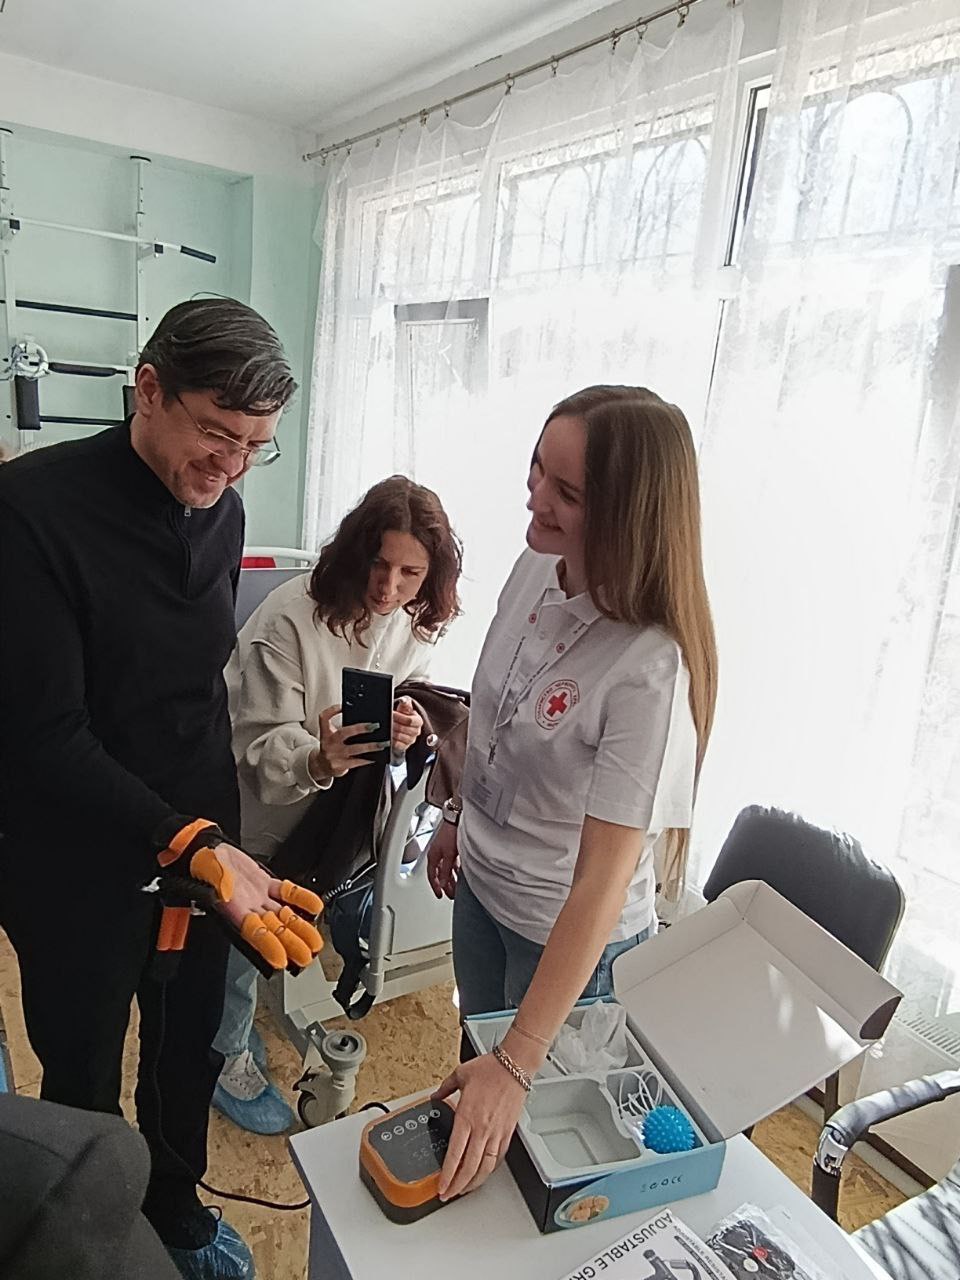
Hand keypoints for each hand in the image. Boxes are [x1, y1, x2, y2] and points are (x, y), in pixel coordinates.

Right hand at [198, 842, 323, 970]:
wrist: (208, 850)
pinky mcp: (264, 884)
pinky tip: (314, 906)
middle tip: (307, 957)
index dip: (269, 947)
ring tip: (314, 940)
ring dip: (299, 927)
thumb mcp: (213, 877)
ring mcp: (258, 897)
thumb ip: (223, 888)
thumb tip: (230, 895)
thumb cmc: (206, 865)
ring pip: (283, 916)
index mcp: (233, 911)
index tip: (282, 960)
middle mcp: (248, 908)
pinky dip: (301, 899)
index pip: (255, 934)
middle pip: (274, 929)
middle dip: (291, 943)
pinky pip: (286, 894)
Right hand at [308, 704, 388, 781]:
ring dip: (370, 746)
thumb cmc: (330, 748)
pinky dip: (367, 759)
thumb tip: (363, 722)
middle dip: (360, 728)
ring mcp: (333, 755)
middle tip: (375, 726)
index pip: (324, 718)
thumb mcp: (330, 736)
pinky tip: (375, 756)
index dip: (332, 710)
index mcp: (325, 733)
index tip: (343, 706)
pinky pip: (356, 762)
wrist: (321, 766)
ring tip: (382, 744)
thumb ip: (342, 728)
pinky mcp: (339, 766)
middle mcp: (328, 743)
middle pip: (343, 732)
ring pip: (354, 749)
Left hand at [391, 696, 421, 754]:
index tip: (392, 714)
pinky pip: (398, 745)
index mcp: (418, 721)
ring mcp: (411, 740)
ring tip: (387, 727)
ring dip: (392, 732)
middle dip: (394, 724)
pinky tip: (388, 735)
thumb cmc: (403, 714)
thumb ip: (405, 702)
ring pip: (400, 737)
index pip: (409, 720)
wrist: (401, 724)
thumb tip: (403, 700)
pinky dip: (392, 740)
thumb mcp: (404, 707)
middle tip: (387, 721)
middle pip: (404, 729)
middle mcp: (416, 731)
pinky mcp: (405, 746)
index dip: (399, 717)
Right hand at [427, 819, 458, 898]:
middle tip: (449, 894)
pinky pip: (452, 864)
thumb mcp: (448, 855)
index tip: (440, 894)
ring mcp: (444, 851)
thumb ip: (445, 870)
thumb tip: (442, 883)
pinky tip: (460, 875)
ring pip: (446, 869)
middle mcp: (437, 854)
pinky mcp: (452, 848)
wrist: (456, 819)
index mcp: (432, 856)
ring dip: (451, 879)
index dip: (435, 886)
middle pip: (439, 874)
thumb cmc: (450, 832)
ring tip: (456, 887)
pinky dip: (455, 871)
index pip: (431, 876)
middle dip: (444, 885)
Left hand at [433, 1054, 527, 1198]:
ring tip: (464, 1190)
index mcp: (467, 1116)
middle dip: (457, 1186)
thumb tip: (435, 1097)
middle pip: (469, 1167)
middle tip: (448, 1194)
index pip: (454, 1154)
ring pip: (485, 1167)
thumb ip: (444, 1088)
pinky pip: (498, 1157)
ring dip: (474, 1182)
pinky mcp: (508, 1132)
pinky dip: (490, 1169)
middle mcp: (482, 1128)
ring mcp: (496, 1132)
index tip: (441, 1186)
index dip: (447, 1175)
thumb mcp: (460, 1075)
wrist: (515, 1065)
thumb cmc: (490, 1068)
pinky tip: (484, 1173)